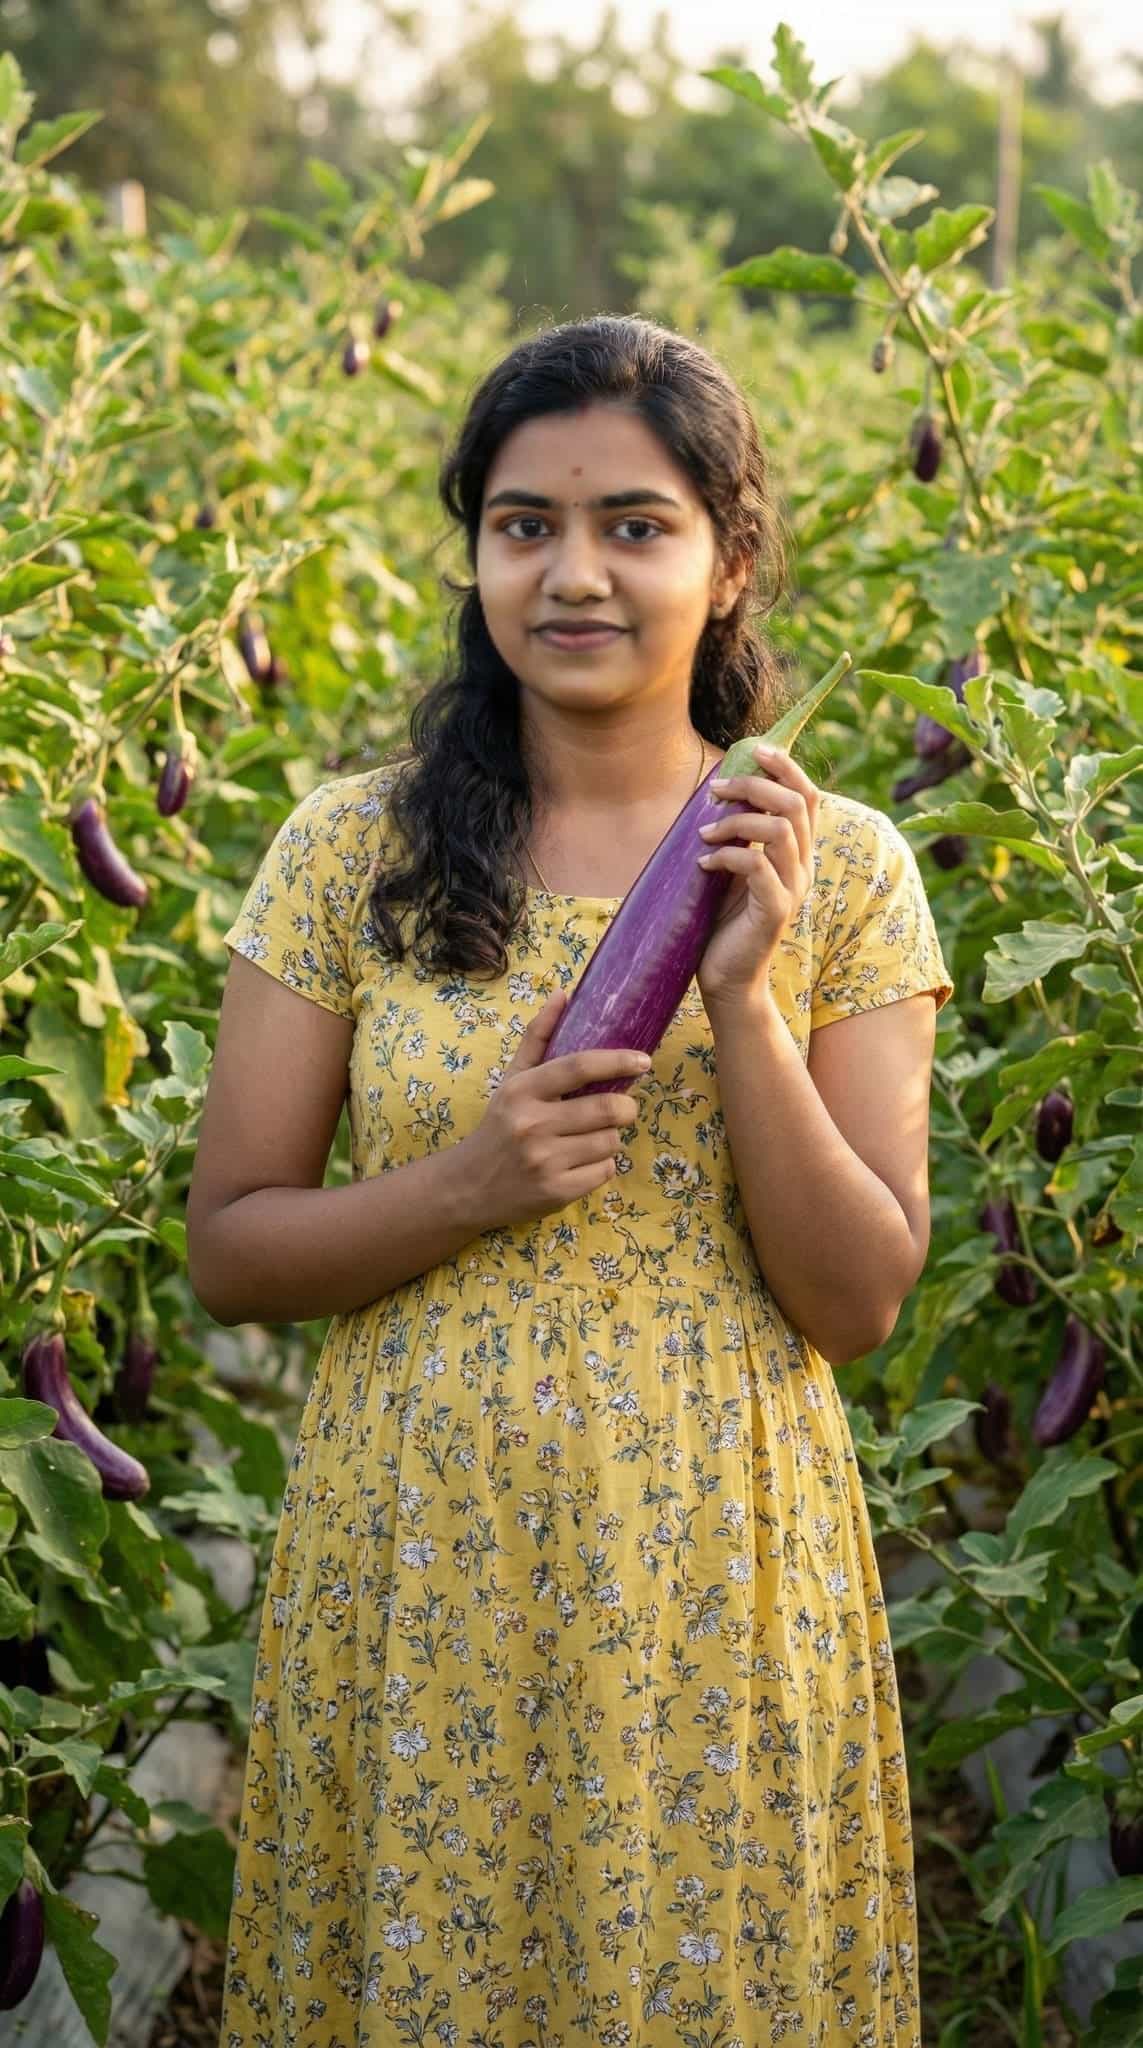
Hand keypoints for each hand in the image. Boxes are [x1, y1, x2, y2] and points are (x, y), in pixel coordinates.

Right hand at [462, 990, 651, 1228]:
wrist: (467, 1187)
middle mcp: (532, 1125)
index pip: (578, 1067)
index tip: (642, 1060)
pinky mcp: (557, 1193)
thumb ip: (538, 1037)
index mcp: (522, 1091)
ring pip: (611, 1141)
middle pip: (607, 1108)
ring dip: (611, 1137)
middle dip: (626, 1107)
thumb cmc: (498, 1126)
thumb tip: (563, 994)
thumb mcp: (511, 1081)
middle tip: (622, 1107)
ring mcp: (545, 1162)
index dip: (617, 1061)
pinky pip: (605, 1171)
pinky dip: (603, 1165)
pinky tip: (581, 1162)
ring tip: (591, 1138)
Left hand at [695, 742, 821, 1011]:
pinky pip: (757, 866)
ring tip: (704, 831)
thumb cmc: (723, 922)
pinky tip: (704, 862)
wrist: (727, 980)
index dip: (787, 766)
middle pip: (797, 804)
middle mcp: (802, 867)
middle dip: (755, 786)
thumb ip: (737, 834)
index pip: (808, 796)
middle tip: (716, 790)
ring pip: (781, 830)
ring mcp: (792, 889)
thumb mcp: (731, 868)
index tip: (754, 750)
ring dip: (737, 821)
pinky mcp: (775, 911)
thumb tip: (719, 788)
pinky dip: (727, 855)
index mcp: (797, 853)